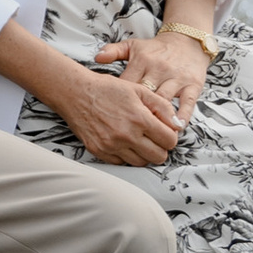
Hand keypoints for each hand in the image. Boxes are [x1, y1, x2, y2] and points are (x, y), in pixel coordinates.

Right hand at [46, 55, 185, 165]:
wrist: (75, 92)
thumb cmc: (106, 89)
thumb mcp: (139, 90)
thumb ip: (162, 106)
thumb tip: (178, 124)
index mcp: (139, 119)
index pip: (169, 141)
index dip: (170, 136)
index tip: (165, 131)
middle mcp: (126, 135)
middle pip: (158, 157)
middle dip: (160, 148)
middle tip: (154, 138)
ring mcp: (111, 146)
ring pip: (141, 163)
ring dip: (143, 153)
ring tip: (138, 139)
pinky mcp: (99, 151)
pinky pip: (121, 163)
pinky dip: (126, 155)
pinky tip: (123, 141)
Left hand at [100, 31, 209, 132]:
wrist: (187, 41)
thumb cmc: (156, 50)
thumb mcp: (133, 46)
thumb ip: (113, 51)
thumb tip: (97, 58)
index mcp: (142, 61)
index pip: (127, 83)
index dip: (119, 100)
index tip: (112, 115)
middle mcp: (159, 69)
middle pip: (144, 94)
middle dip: (135, 112)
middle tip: (127, 130)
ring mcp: (176, 78)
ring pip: (164, 100)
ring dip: (157, 118)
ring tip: (149, 134)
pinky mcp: (193, 85)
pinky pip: (188, 103)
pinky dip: (182, 116)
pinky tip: (176, 127)